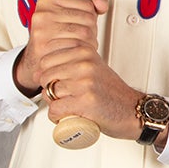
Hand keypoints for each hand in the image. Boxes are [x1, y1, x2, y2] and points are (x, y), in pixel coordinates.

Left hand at [20, 0, 143, 139]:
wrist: (130, 109)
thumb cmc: (109, 91)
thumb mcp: (91, 66)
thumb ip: (68, 61)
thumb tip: (38, 70)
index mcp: (84, 51)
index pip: (46, 57)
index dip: (47, 72)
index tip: (59, 79)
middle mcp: (84, 64)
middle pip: (44, 75)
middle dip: (48, 88)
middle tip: (64, 94)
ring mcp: (85, 82)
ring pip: (48, 93)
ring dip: (54, 103)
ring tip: (69, 103)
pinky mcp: (85, 101)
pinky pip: (55, 109)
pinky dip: (58, 116)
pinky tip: (69, 113)